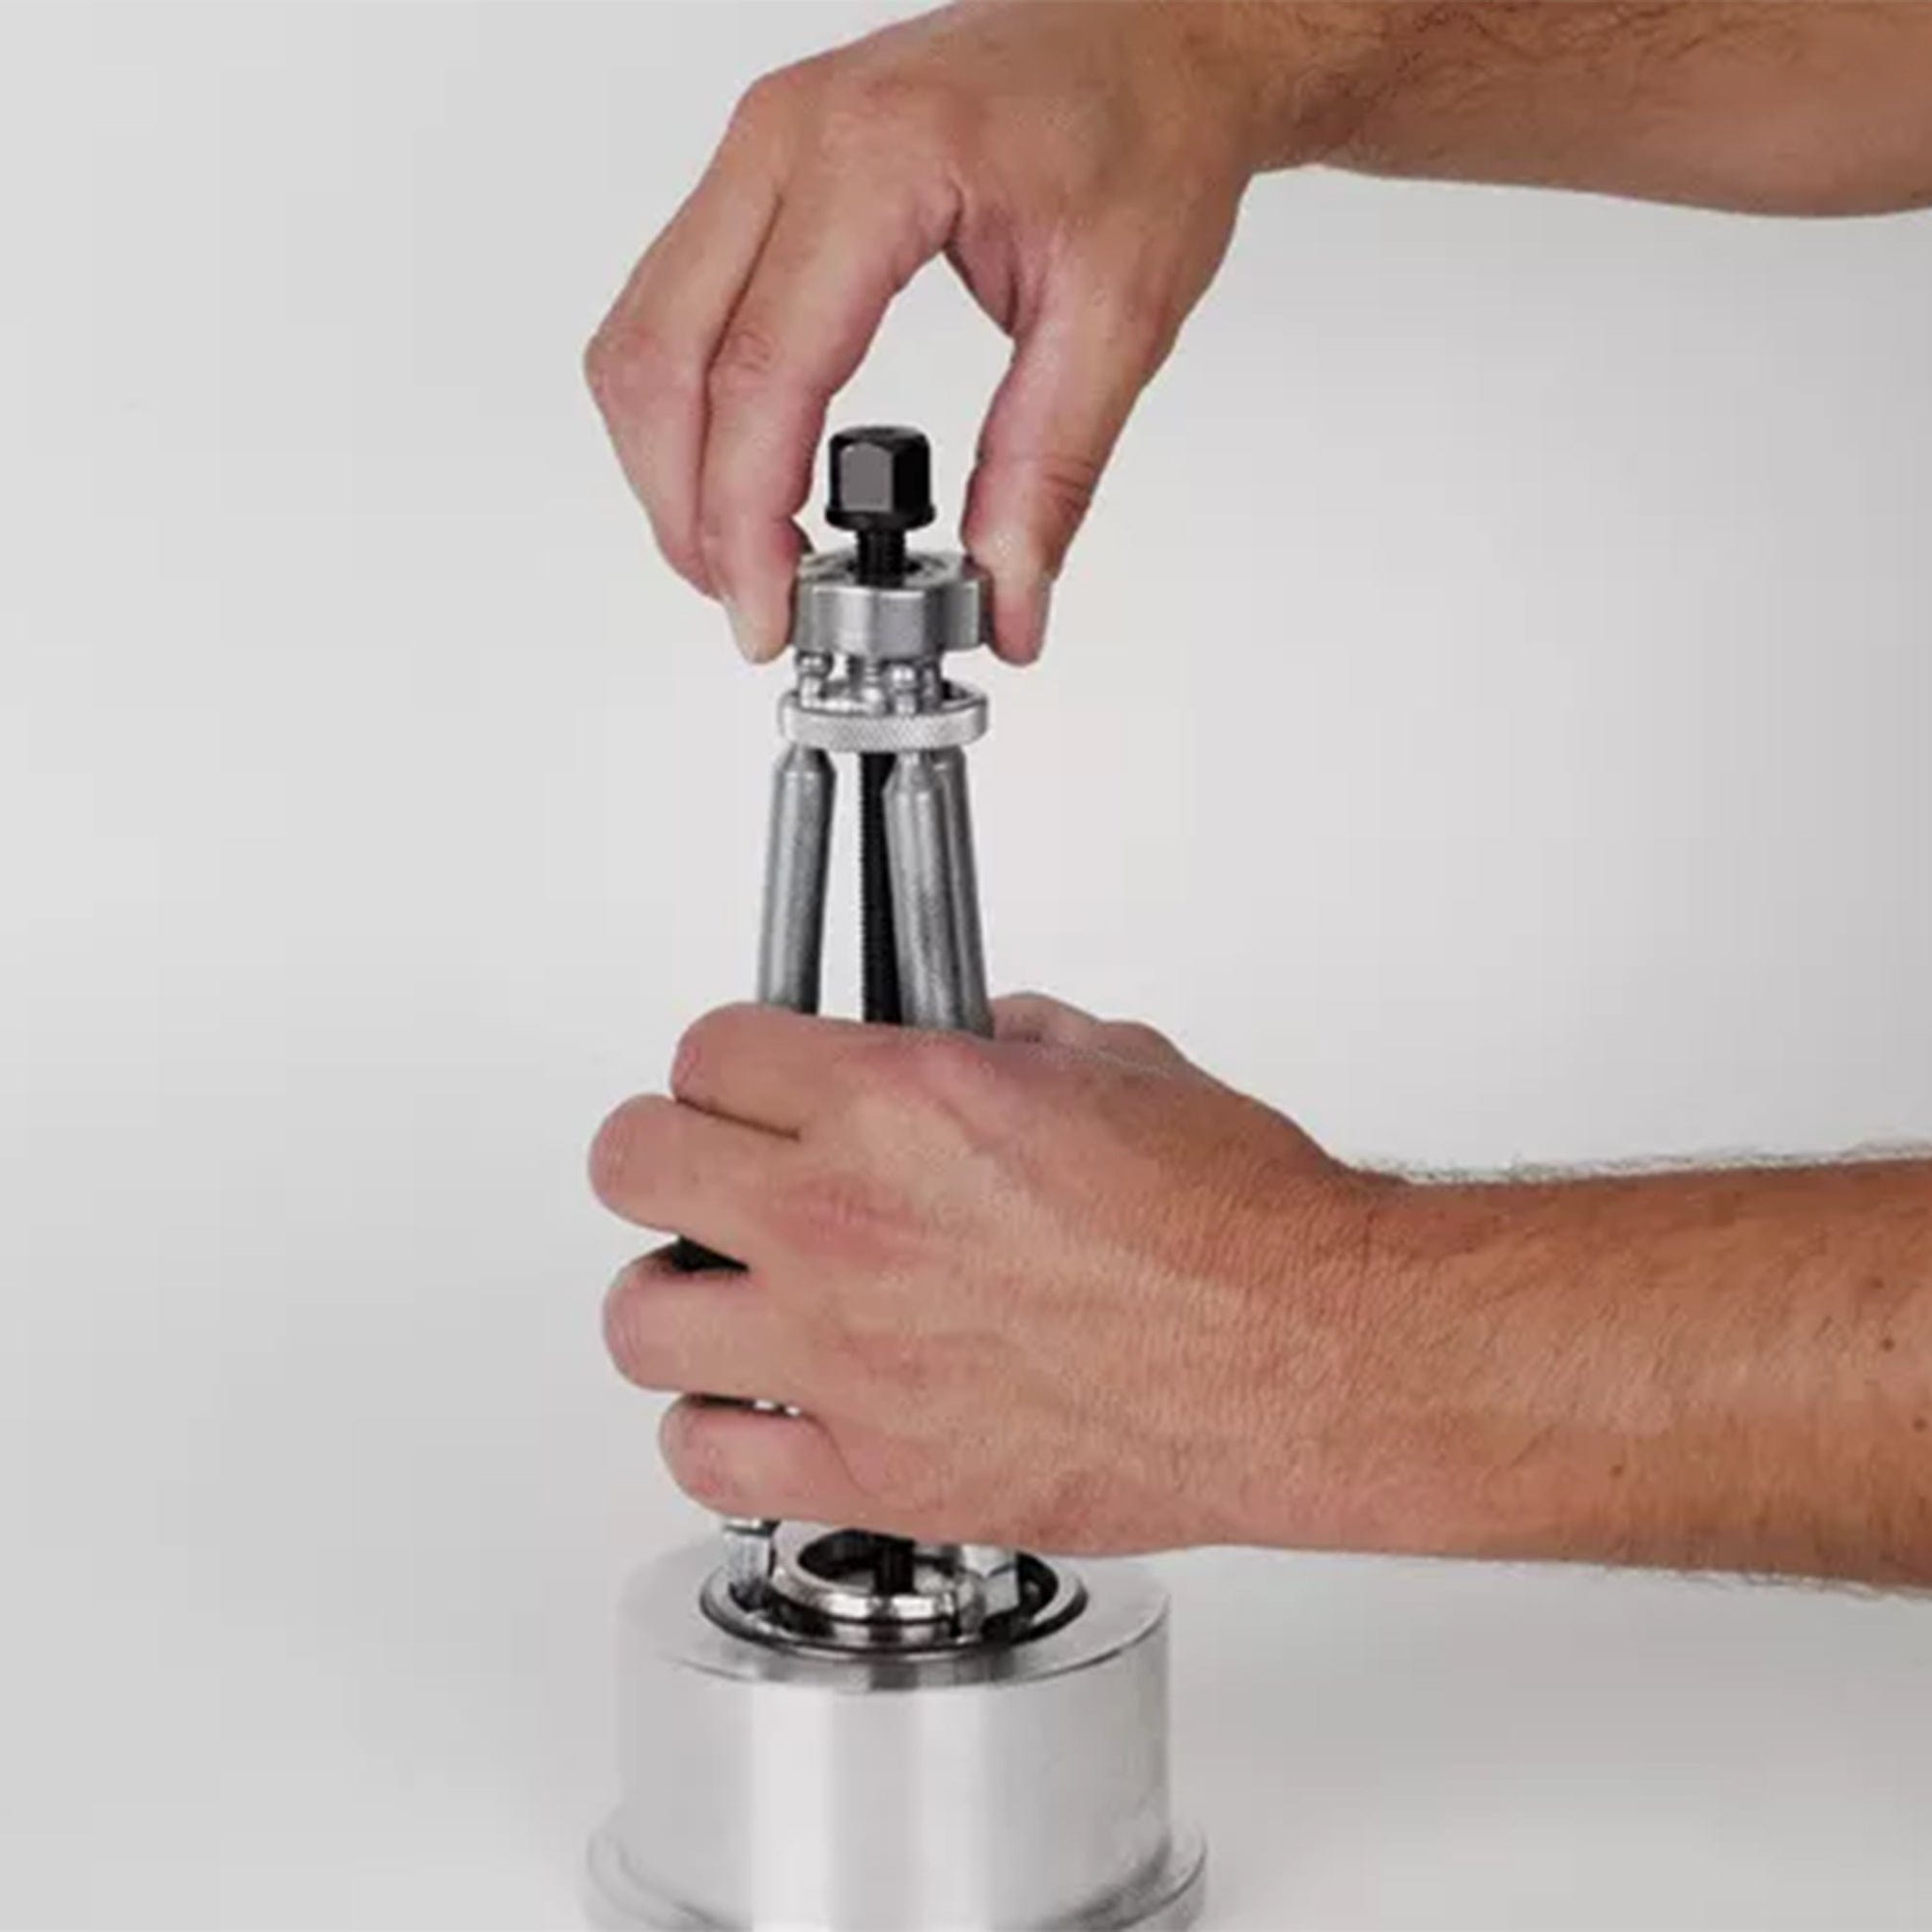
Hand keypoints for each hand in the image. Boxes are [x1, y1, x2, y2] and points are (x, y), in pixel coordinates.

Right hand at [583, 2, 1308, 664]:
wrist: (1153, 33)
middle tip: (750, 603)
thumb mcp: (1121, 316)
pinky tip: (741, 471)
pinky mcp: (760, 168)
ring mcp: (760, 144)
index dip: (745, 518)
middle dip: (687, 509)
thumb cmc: (1143, 127)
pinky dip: (686, 407)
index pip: (763, 371)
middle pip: (663, 359)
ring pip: (643, 334)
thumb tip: (1005, 597)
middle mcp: (790, 136)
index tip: (767, 610)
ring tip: (745, 554)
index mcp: (878, 158)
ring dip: (671, 463)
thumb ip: (1049, 472)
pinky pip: (670, 301)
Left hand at [590, 993, 1394, 1553]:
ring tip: (721, 1296)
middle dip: (665, 1152)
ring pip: (641, 1319)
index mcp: (898, 1102)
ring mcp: (849, 1357)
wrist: (1302, 1356)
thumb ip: (1005, 1038)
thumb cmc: (1232, 1222)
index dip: (726, 1059)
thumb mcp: (1114, 1061)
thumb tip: (967, 1034)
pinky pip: (710, 1462)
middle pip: (634, 1162)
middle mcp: (848, 1222)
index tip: (744, 1079)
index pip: (709, 1051)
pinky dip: (715, 1433)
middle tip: (704, 1170)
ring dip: (672, 1296)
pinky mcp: (881, 1474)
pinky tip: (759, 1411)